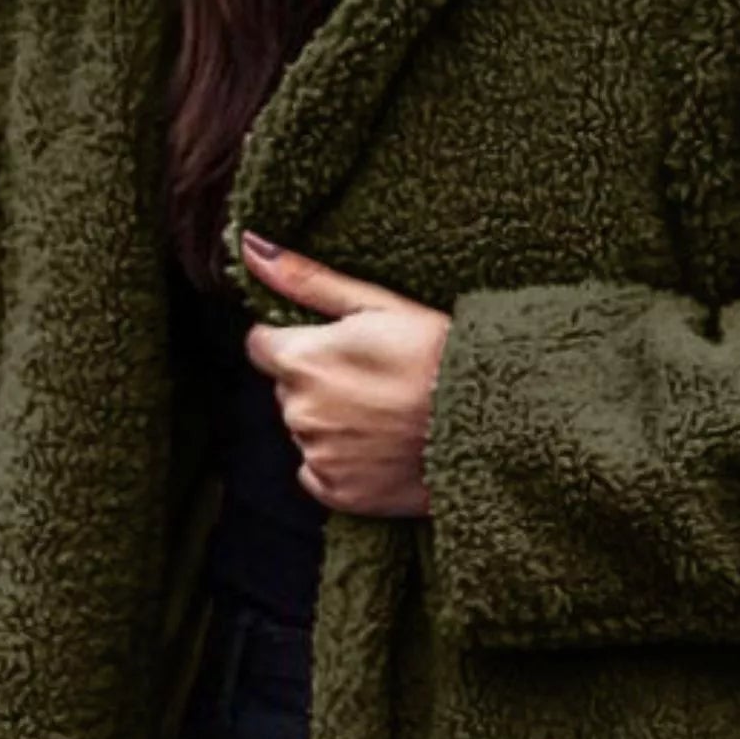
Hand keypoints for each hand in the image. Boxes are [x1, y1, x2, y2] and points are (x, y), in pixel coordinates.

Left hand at [239, 232, 450, 517]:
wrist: (491, 424)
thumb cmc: (441, 355)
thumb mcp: (380, 306)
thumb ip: (307, 280)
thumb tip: (248, 246)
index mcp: (302, 360)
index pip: (261, 345)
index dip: (298, 342)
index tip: (339, 347)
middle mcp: (299, 411)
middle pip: (287, 389)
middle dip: (317, 382)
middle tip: (374, 380)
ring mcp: (318, 456)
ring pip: (306, 430)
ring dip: (332, 422)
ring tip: (385, 414)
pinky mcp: (337, 492)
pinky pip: (319, 473)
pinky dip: (341, 462)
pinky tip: (381, 448)